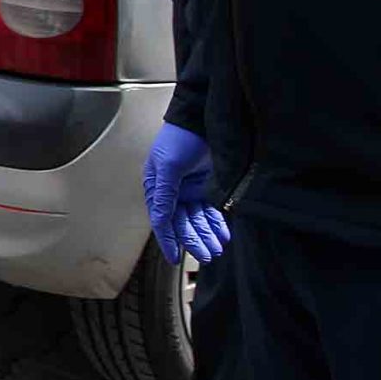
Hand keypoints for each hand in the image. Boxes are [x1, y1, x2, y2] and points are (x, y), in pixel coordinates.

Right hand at [141, 122, 227, 263]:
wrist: (202, 121)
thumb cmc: (179, 139)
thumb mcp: (167, 166)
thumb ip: (164, 194)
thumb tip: (160, 220)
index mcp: (157, 188)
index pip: (161, 220)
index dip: (167, 240)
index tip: (174, 258)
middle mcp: (173, 193)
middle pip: (182, 224)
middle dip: (194, 241)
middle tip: (207, 256)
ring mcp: (190, 191)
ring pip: (198, 220)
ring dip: (207, 235)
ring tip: (217, 249)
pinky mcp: (207, 188)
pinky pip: (211, 211)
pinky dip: (217, 223)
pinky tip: (224, 234)